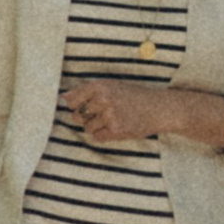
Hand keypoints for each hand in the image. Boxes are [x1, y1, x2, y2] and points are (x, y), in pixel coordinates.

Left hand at [63, 79, 223, 152]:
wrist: (159, 108)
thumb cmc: (134, 96)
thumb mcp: (112, 86)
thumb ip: (89, 91)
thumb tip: (64, 98)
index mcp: (100, 86)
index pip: (71, 99)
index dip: (72, 106)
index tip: (78, 107)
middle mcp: (103, 99)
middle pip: (77, 115)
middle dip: (85, 117)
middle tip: (101, 114)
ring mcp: (110, 115)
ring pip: (87, 127)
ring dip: (96, 127)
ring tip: (112, 120)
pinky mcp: (117, 130)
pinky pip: (97, 137)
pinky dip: (103, 135)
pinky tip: (115, 127)